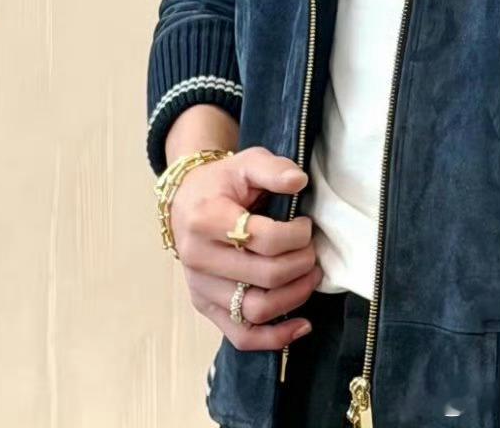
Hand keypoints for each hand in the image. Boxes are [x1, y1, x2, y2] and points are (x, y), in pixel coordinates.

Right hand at [169, 144, 322, 350]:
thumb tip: (299, 181)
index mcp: (207, 219)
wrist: (186, 201)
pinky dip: (274, 338)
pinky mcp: (205, 307)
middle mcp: (199, 259)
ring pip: (256, 310)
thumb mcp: (247, 162)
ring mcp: (200, 288)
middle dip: (301, 264)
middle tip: (313, 251)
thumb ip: (273, 168)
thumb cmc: (222, 182)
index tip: (306, 225)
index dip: (296, 235)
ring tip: (311, 276)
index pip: (263, 239)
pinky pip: (241, 335)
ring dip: (295, 296)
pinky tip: (302, 325)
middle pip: (265, 276)